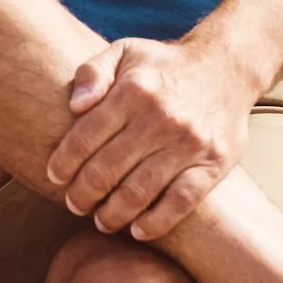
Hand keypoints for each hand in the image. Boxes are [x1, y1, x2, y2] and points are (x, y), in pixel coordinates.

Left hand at [45, 37, 258, 241]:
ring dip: (112, 214)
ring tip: (101, 221)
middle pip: (107, 169)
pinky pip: (180, 202)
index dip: (64, 162)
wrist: (227, 66)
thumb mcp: (125, 51)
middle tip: (74, 204)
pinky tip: (137, 230)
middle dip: (83, 194)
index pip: (86, 136)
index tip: (54, 176)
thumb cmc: (164, 65)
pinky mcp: (212, 164)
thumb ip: (93, 72)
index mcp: (134, 90)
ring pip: (139, 191)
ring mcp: (188, 143)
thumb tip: (74, 105)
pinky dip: (156, 222)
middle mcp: (160, 118)